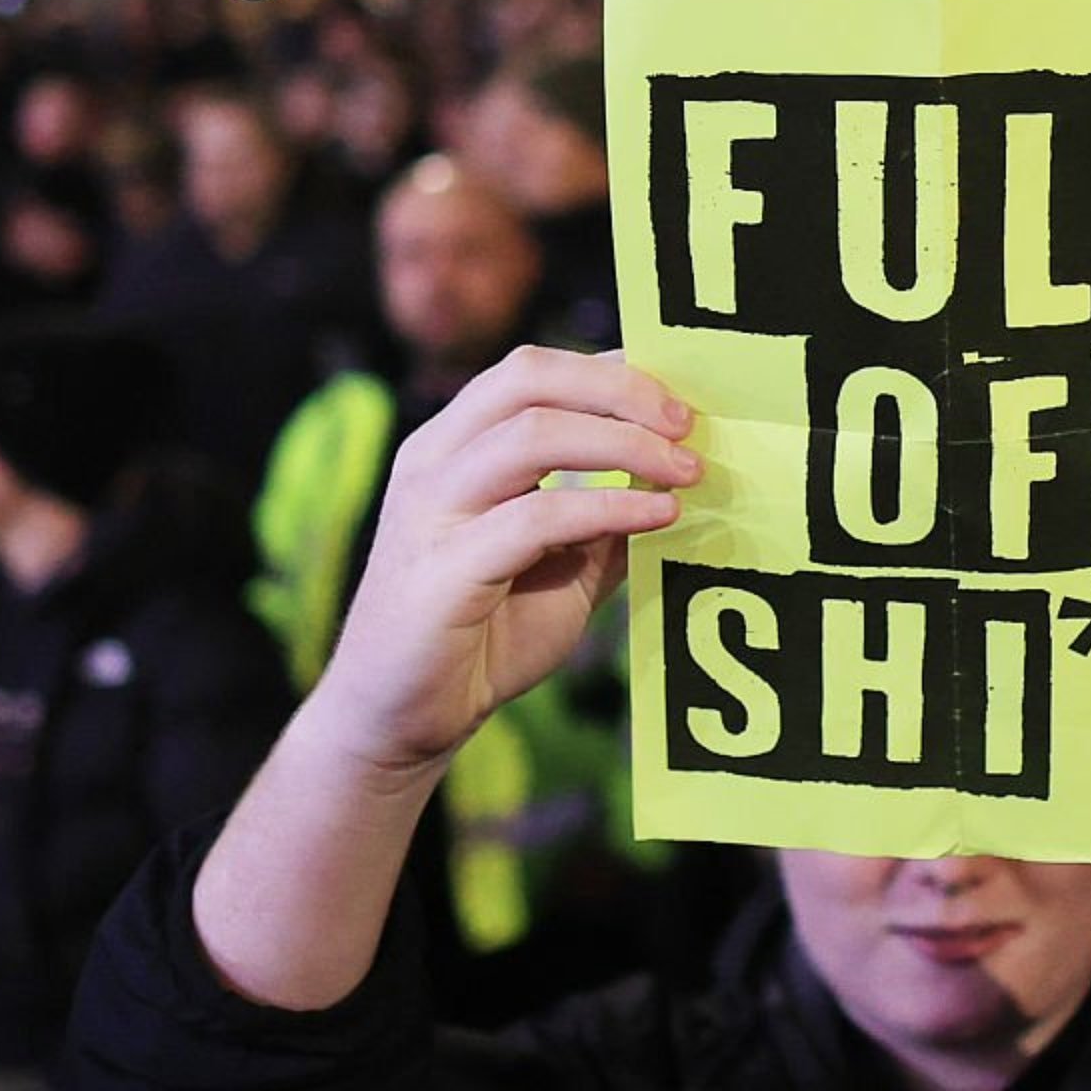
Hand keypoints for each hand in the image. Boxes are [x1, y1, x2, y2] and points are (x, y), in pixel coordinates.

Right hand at [308, 347, 696, 777]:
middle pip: (529, 377)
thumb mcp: (560, 563)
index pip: (533, 370)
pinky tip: (658, 518)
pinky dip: (607, 508)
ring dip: (625, 444)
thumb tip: (680, 474)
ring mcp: (430, 511)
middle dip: (621, 390)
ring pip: (532, 434)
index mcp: (453, 445)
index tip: (684, 397)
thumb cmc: (479, 638)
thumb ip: (604, 516)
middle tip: (689, 426)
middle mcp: (432, 461)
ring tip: (686, 472)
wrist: (401, 720)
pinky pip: (535, 516)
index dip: (613, 370)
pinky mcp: (442, 571)